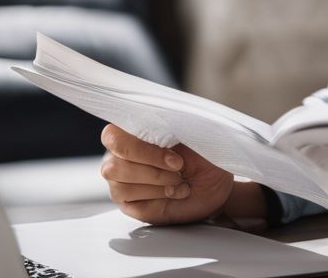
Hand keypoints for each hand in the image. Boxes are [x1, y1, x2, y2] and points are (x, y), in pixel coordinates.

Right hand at [99, 123, 234, 224]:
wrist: (214, 182)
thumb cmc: (200, 154)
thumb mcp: (189, 136)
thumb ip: (168, 127)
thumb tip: (159, 123)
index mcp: (129, 134)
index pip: (113, 137)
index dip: (141, 148)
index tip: (174, 156)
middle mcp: (118, 157)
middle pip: (113, 165)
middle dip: (153, 168)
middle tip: (180, 168)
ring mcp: (120, 183)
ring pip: (121, 186)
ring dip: (157, 184)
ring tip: (180, 181)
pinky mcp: (129, 204)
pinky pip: (132, 204)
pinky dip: (159, 198)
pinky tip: (175, 192)